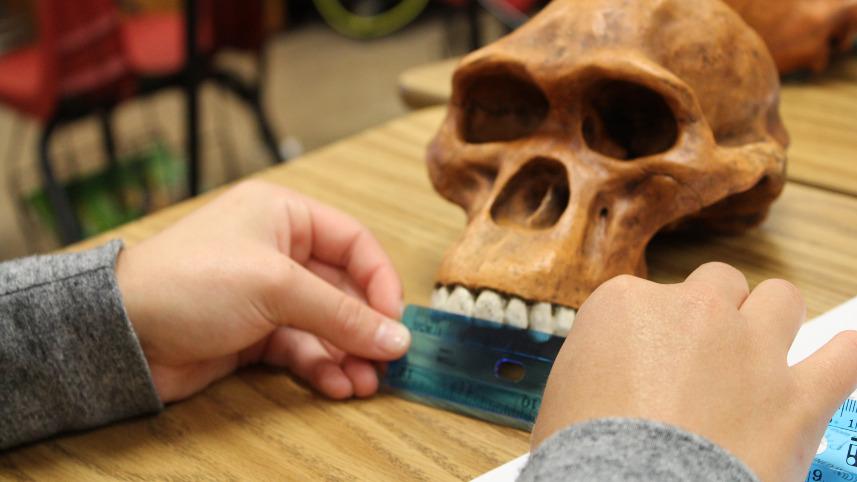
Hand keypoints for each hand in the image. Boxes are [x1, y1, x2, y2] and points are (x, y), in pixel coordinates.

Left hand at [115, 180, 409, 402]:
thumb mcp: (275, 286)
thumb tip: (396, 336)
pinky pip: (302, 347)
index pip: (354, 243)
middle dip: (365, 326)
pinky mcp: (254, 332)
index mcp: (284, 215)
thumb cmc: (188, 282)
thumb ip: (341, 313)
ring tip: (366, 382)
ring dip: (348, 352)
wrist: (122, 332)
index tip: (395, 319)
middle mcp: (278, 251)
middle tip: (388, 360)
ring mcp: (266, 294)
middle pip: (343, 288)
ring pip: (325, 323)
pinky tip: (337, 384)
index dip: (380, 281)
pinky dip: (321, 365)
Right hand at [532, 262, 856, 481]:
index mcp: (627, 304)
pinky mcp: (797, 397)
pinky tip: (839, 359)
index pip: (647, 295)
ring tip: (765, 349)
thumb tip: (616, 372)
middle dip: (715, 312)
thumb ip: (600, 361)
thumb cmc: (584, 451)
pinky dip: (843, 358)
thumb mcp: (566, 390)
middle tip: (705, 353)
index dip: (652, 329)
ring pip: (780, 298)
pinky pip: (844, 359)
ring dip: (773, 319)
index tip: (650, 358)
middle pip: (717, 283)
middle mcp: (692, 311)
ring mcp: (750, 348)